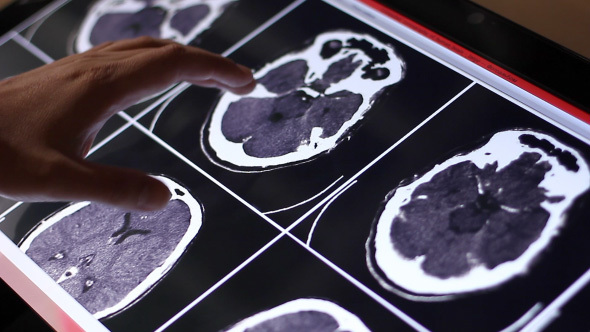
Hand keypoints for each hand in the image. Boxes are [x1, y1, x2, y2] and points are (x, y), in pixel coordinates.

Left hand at [0, 36, 254, 210]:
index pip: (174, 64)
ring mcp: (82, 67)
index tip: (245, 82)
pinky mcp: (71, 74)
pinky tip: (152, 78)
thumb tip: (164, 198)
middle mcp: (96, 68)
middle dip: (209, 64)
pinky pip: (127, 56)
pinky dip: (157, 61)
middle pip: (166, 50)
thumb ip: (113, 188)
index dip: (216, 70)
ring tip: (207, 77)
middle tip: (239, 83)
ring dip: (183, 59)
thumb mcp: (58, 180)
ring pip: (146, 49)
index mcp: (103, 86)